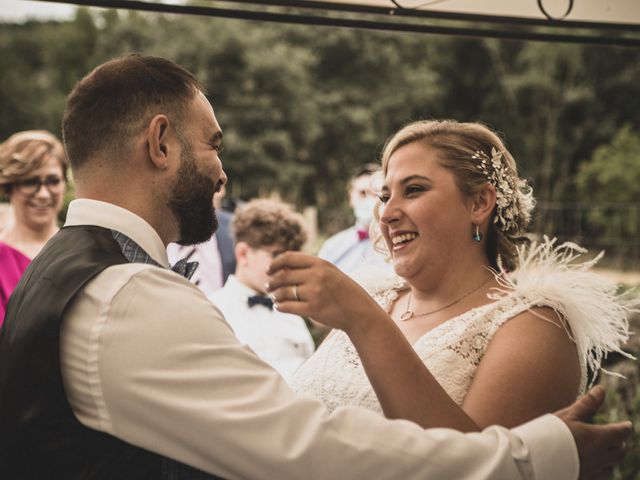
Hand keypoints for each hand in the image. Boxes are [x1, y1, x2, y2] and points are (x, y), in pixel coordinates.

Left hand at [266, 252, 387, 334]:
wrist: (360, 312)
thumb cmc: (344, 292)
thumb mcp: (330, 273)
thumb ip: (310, 269)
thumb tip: (281, 269)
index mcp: (321, 263)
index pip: (289, 258)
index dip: (275, 263)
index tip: (268, 270)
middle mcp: (317, 276)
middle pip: (284, 276)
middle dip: (272, 282)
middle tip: (268, 287)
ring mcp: (315, 292)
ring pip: (284, 292)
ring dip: (276, 296)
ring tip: (275, 298)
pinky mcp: (313, 309)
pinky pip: (288, 307)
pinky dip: (280, 307)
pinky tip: (279, 307)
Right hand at [555, 385, 632, 479]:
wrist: (535, 459)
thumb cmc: (550, 433)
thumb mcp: (568, 415)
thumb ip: (587, 404)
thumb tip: (602, 389)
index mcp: (598, 438)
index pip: (621, 433)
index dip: (625, 427)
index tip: (626, 425)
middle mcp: (600, 456)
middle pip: (620, 452)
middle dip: (620, 443)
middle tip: (616, 437)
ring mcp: (592, 470)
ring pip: (611, 465)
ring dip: (611, 457)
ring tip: (603, 450)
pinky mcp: (584, 478)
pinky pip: (599, 474)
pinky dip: (599, 467)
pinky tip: (590, 462)